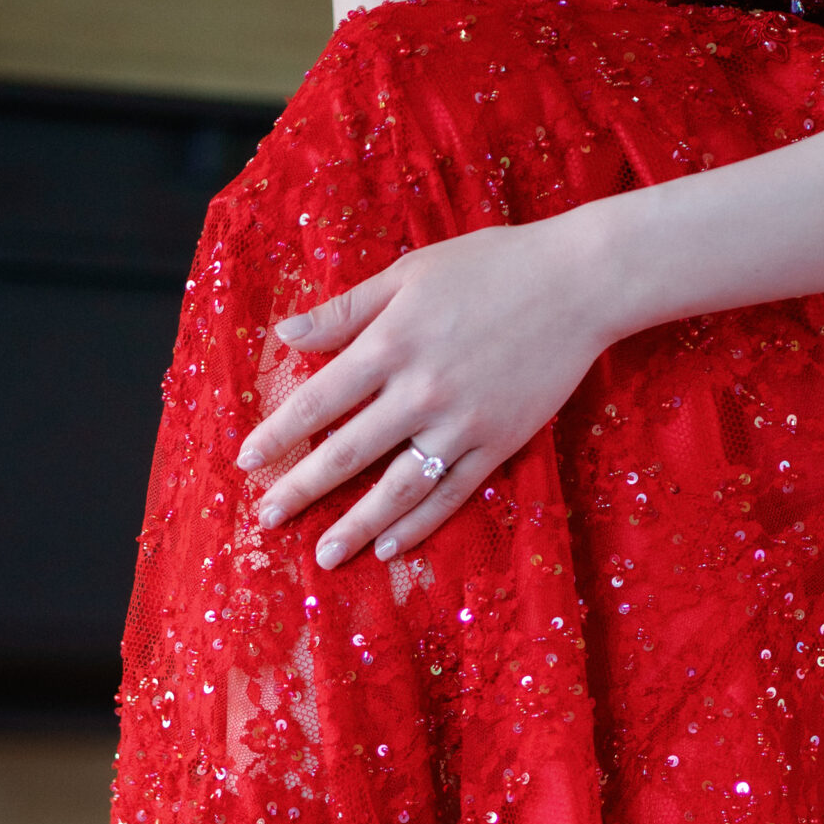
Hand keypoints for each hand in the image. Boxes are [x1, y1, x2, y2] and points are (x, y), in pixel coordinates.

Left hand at [236, 216, 608, 568]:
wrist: (576, 284)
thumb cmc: (489, 267)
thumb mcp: (409, 273)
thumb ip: (346, 309)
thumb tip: (286, 333)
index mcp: (391, 344)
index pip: (317, 400)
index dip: (278, 434)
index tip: (246, 462)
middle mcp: (420, 391)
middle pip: (346, 453)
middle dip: (300, 490)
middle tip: (266, 520)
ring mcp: (460, 425)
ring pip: (395, 488)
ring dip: (355, 526)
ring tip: (323, 556)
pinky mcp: (496, 446)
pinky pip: (449, 495)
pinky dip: (417, 525)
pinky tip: (388, 548)